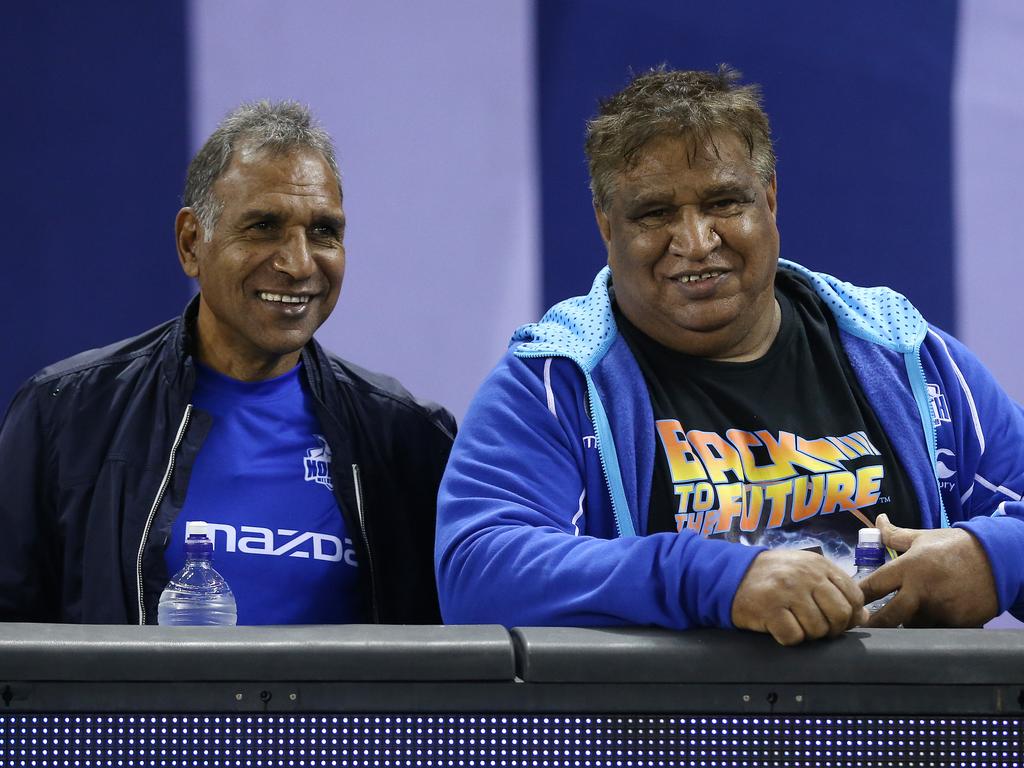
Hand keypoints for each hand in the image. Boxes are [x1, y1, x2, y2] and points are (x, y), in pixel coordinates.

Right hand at [732, 548, 867, 645]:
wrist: (730, 575)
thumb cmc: (773, 576)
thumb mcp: (805, 572)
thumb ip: (834, 588)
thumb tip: (863, 617)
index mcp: (819, 565)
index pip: (854, 596)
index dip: (850, 614)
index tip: (834, 618)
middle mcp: (805, 576)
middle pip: (840, 615)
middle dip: (832, 629)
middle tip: (816, 627)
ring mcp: (787, 592)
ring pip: (818, 629)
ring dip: (808, 634)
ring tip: (794, 624)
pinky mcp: (770, 610)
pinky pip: (794, 637)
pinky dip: (788, 638)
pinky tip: (779, 627)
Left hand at [861, 514, 998, 627]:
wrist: (998, 559)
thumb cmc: (954, 547)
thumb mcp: (923, 538)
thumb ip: (895, 535)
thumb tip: (877, 520)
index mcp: (908, 568)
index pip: (874, 586)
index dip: (858, 597)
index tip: (848, 603)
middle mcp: (921, 591)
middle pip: (889, 617)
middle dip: (875, 625)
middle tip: (865, 628)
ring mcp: (940, 610)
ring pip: (913, 627)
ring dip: (907, 625)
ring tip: (906, 618)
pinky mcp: (957, 623)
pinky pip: (936, 632)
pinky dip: (930, 629)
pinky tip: (931, 620)